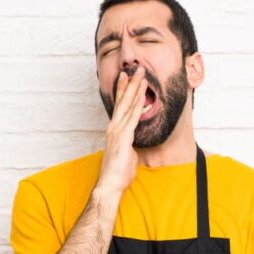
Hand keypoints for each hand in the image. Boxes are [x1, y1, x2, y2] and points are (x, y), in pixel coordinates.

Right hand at [97, 66, 146, 195]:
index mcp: (114, 130)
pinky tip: (143, 96)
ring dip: (135, 89)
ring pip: (128, 105)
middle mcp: (114, 127)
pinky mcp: (123, 138)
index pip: (120, 106)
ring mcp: (117, 131)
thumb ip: (130, 143)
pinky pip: (132, 118)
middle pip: (123, 100)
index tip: (127, 77)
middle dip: (130, 83)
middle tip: (136, 68)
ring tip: (141, 75)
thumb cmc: (118, 172)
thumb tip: (134, 140)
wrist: (109, 184)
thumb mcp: (126, 153)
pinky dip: (137, 106)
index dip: (123, 90)